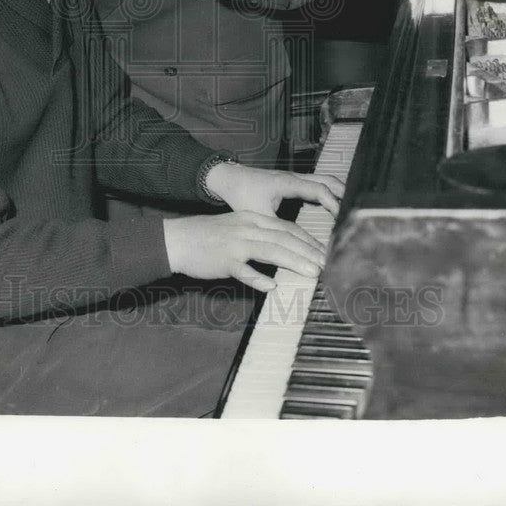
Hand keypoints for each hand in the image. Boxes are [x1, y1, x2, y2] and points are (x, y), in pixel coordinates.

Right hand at [163, 210, 325, 291]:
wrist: (178, 239)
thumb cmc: (208, 235)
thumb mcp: (237, 227)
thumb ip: (260, 235)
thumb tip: (284, 246)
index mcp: (252, 219)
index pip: (287, 228)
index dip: (308, 240)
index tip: (324, 252)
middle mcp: (247, 228)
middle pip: (284, 238)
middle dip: (309, 251)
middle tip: (327, 264)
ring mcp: (236, 244)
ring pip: (271, 251)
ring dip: (294, 261)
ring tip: (312, 272)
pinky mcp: (224, 261)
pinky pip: (243, 271)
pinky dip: (258, 278)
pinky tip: (271, 287)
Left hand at [205, 162, 344, 218]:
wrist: (227, 178)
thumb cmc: (241, 194)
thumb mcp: (259, 215)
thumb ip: (278, 230)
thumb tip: (295, 248)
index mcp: (289, 182)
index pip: (320, 190)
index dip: (333, 204)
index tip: (342, 219)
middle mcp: (294, 176)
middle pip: (328, 179)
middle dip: (343, 194)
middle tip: (356, 211)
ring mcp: (293, 177)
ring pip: (323, 179)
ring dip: (336, 192)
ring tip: (349, 209)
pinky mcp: (291, 181)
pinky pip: (315, 183)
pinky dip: (326, 192)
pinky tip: (329, 205)